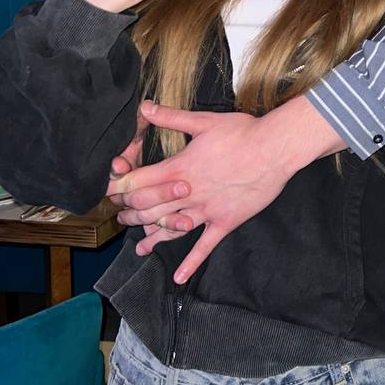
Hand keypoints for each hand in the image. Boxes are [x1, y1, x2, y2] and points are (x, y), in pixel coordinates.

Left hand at [112, 97, 344, 282]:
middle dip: (129, 214)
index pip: (138, 183)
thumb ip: (171, 117)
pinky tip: (180, 278)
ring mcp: (206, 211)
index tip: (109, 191)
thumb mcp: (204, 121)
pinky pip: (206, 246)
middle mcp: (188, 193)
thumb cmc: (242, 132)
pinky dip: (192, 263)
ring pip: (171, 230)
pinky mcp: (225, 221)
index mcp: (179, 168)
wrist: (275, 149)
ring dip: (152, 239)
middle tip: (120, 217)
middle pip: (148, 209)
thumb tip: (144, 107)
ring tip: (140, 248)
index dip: (119, 188)